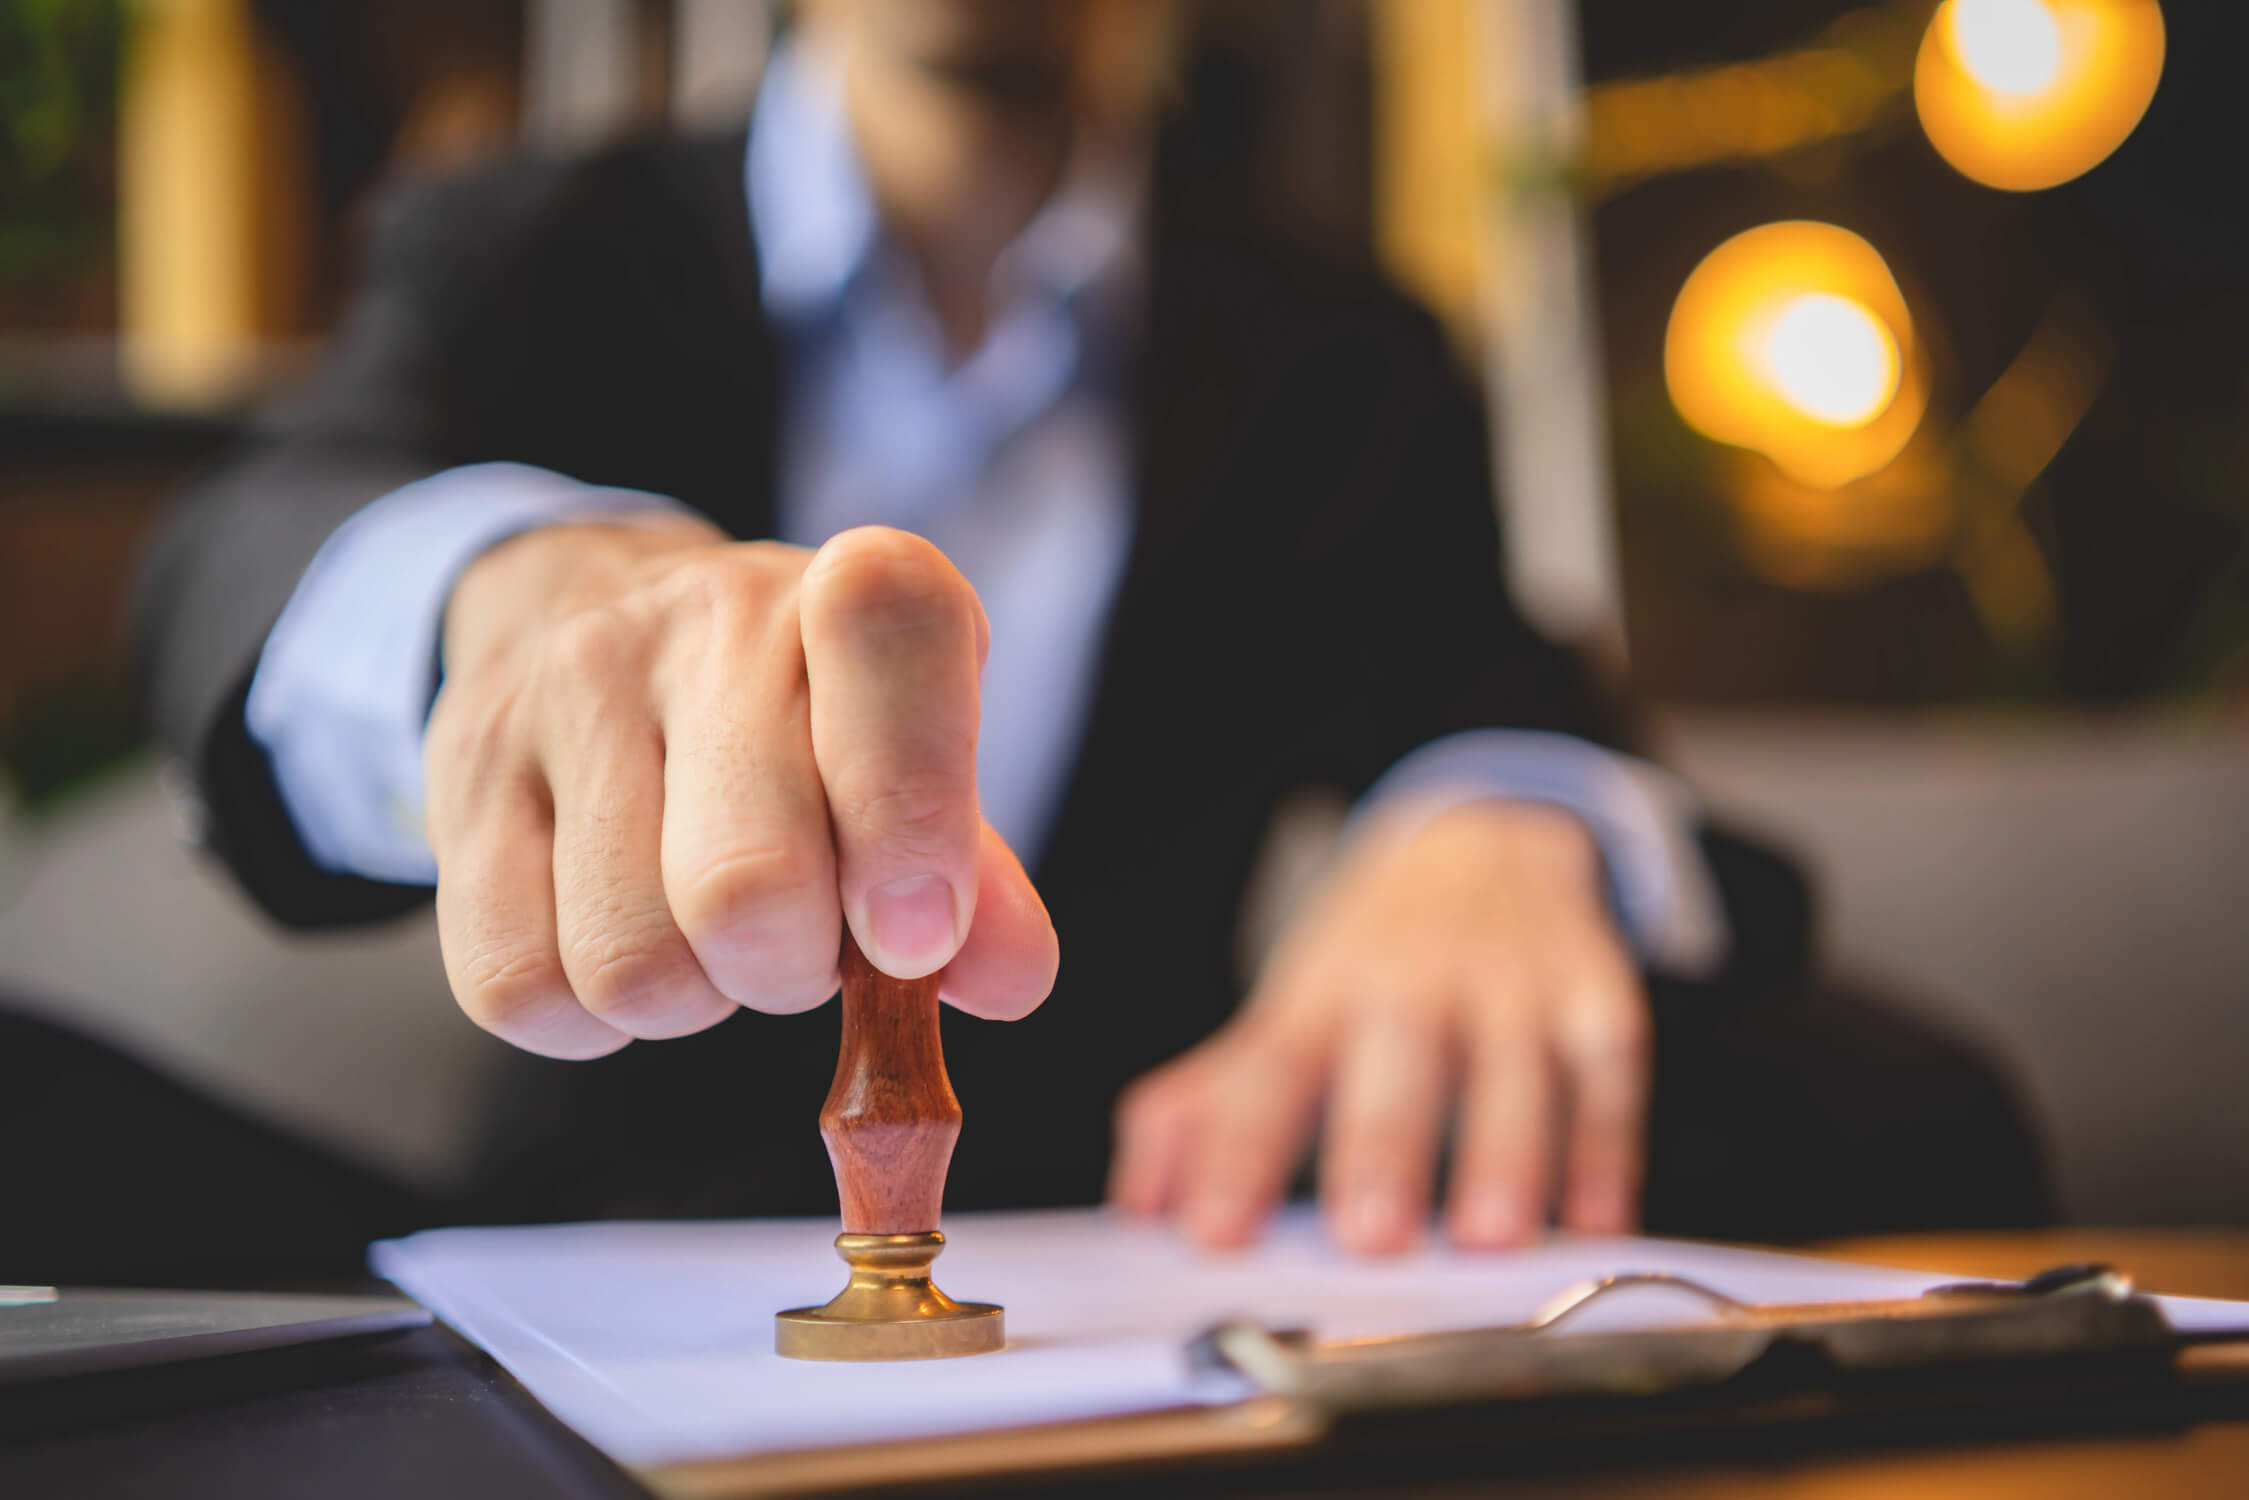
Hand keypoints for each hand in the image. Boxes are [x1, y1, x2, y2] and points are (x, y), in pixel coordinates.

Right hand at [425, 518, 1058, 1057]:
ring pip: (633, 961)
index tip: (915, 934)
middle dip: (791, 971)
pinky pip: (521, 987)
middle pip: (747, 884)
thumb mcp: (910, 759)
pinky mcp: (464, 780)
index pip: (891, 638)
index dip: (912, 811)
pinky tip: (621, 938)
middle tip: (803, 944)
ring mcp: (566, 692)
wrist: (585, 618)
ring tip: (708, 931)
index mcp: (848, 590)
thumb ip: (976, 873)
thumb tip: (1008, 977)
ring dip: (693, 998)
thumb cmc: (794, 723)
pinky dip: (587, 1020)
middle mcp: (705, 617)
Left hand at [1109, 800, 1648, 1253]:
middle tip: (1368, 1238)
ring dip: (1505, 1152)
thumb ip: (1210, 1106)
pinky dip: (1607, 1148)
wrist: (1491, 843)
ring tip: (1487, 1237)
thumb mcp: (1290, 1009)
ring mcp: (1514, 986)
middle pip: (1396, 1061)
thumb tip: (1137, 1200)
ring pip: (1515, 1069)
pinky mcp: (1598, 999)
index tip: (1212, 1234)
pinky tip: (1596, 1221)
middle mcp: (1416, 981)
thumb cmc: (1378, 959)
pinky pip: (1610, 1075)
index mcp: (1324, 992)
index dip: (1238, 1152)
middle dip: (1383, 1147)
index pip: (1269, 1071)